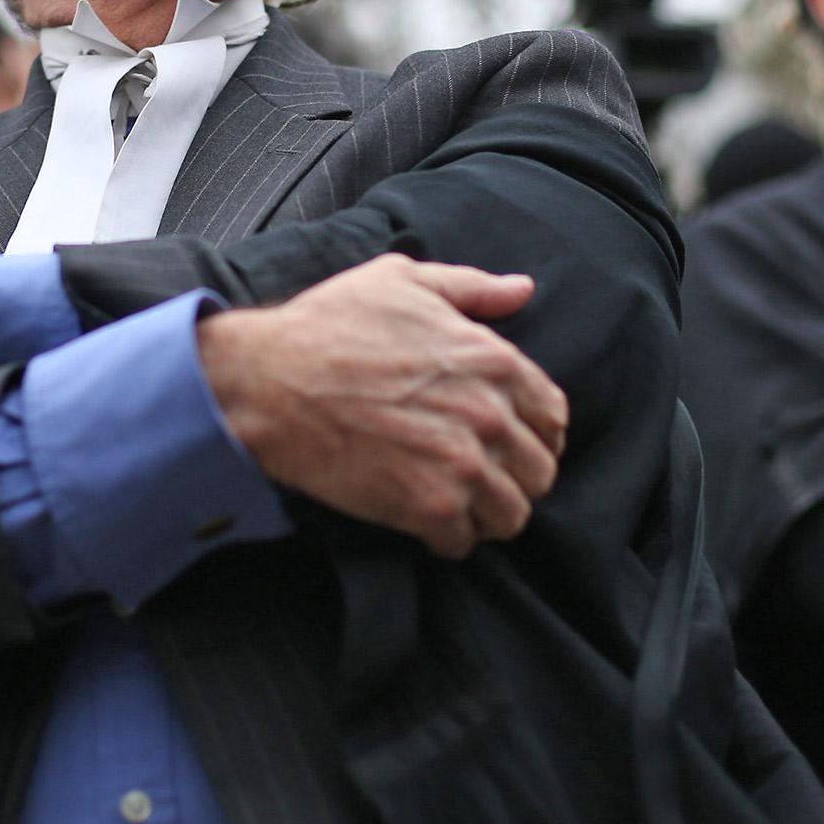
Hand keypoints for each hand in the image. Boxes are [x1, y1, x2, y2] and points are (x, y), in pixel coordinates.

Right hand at [200, 253, 567, 557]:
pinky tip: (423, 520)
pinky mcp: (429, 508)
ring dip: (485, 513)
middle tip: (476, 474)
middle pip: (539, 473)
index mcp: (494, 362)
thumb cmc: (330, 326)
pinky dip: (446, 538)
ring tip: (454, 503)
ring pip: (512, 515)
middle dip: (512, 476)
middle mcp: (491, 416)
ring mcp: (463, 466)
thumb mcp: (402, 281)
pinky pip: (464, 542)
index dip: (533, 432)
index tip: (507, 440)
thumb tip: (521, 290)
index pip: (552, 417)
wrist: (271, 381)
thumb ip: (471, 287)